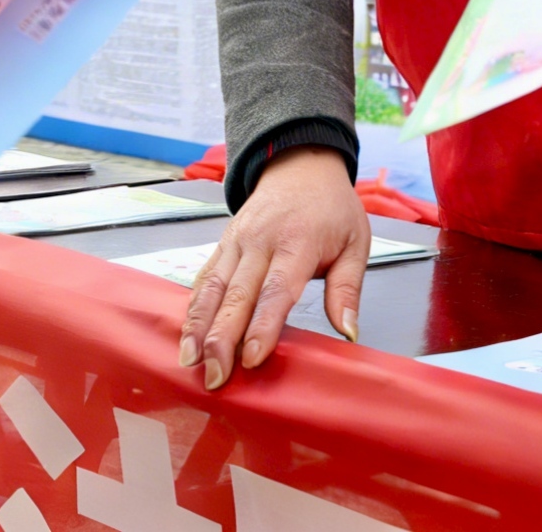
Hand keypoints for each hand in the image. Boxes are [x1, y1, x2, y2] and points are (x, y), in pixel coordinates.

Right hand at [179, 147, 370, 389]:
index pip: (276, 290)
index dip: (262, 326)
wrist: (300, 166)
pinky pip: (205, 276)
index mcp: (297, 243)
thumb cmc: (331, 208)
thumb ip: (348, 289)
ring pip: (212, 287)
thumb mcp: (355, 242)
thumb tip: (348, 332)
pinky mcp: (223, 242)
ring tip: (190, 360)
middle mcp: (260, 241)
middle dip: (222, 338)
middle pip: (237, 294)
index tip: (252, 358)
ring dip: (198, 326)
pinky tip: (186, 333)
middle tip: (215, 376)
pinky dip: (193, 306)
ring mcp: (237, 241)